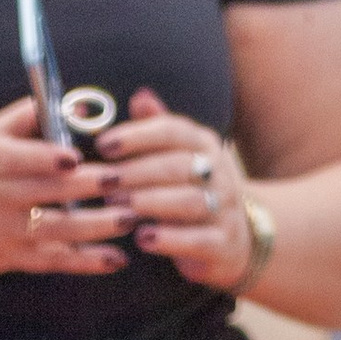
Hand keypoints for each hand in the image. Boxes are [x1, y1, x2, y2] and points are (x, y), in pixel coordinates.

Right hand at [0, 95, 130, 287]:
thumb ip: (21, 119)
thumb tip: (66, 102)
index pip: (17, 159)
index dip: (45, 159)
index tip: (72, 156)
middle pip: (47, 194)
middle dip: (88, 189)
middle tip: (124, 180)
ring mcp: (3, 233)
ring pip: (56, 231)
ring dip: (95, 227)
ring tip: (130, 218)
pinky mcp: (9, 259)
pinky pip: (52, 262)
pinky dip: (84, 262)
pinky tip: (114, 258)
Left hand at [91, 88, 252, 292]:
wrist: (238, 237)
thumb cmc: (192, 192)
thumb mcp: (178, 157)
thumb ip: (156, 130)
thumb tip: (139, 96)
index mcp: (203, 144)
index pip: (172, 131)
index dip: (137, 135)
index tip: (102, 144)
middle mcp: (218, 171)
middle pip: (177, 165)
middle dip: (137, 172)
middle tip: (103, 182)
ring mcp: (224, 207)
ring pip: (188, 200)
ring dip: (150, 202)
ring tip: (118, 207)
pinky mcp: (223, 243)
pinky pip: (199, 240)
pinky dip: (170, 240)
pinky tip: (143, 239)